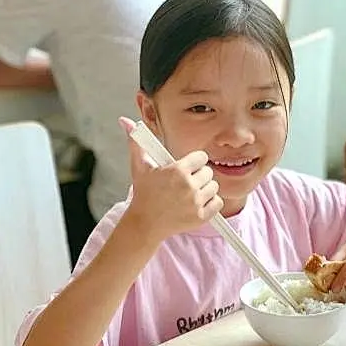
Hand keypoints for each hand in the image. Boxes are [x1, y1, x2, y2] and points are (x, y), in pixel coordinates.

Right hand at [119, 117, 223, 240]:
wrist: (145, 223)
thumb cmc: (143, 193)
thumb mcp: (139, 166)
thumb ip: (136, 142)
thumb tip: (126, 121)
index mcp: (177, 171)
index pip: (201, 157)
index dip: (193, 162)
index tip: (186, 168)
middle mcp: (189, 186)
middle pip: (208, 172)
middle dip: (198, 176)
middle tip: (185, 183)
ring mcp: (196, 203)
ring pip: (214, 187)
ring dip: (204, 190)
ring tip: (190, 194)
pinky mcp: (201, 217)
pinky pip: (218, 203)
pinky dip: (211, 204)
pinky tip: (197, 204)